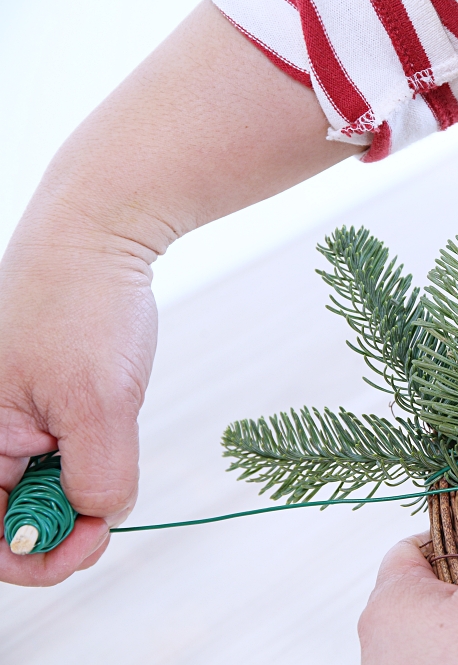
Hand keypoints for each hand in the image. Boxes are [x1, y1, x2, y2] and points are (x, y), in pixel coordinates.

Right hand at [0, 221, 152, 584]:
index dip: (38, 557)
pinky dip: (89, 456)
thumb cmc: (86, 307)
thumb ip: (98, 476)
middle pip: (15, 518)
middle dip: (66, 523)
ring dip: (83, 485)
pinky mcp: (36, 405)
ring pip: (44, 487)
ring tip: (105, 433)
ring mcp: (7, 419)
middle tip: (111, 511)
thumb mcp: (100, 403)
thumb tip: (97, 522)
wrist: (100, 235)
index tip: (93, 543)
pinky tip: (105, 420)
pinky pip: (59, 454)